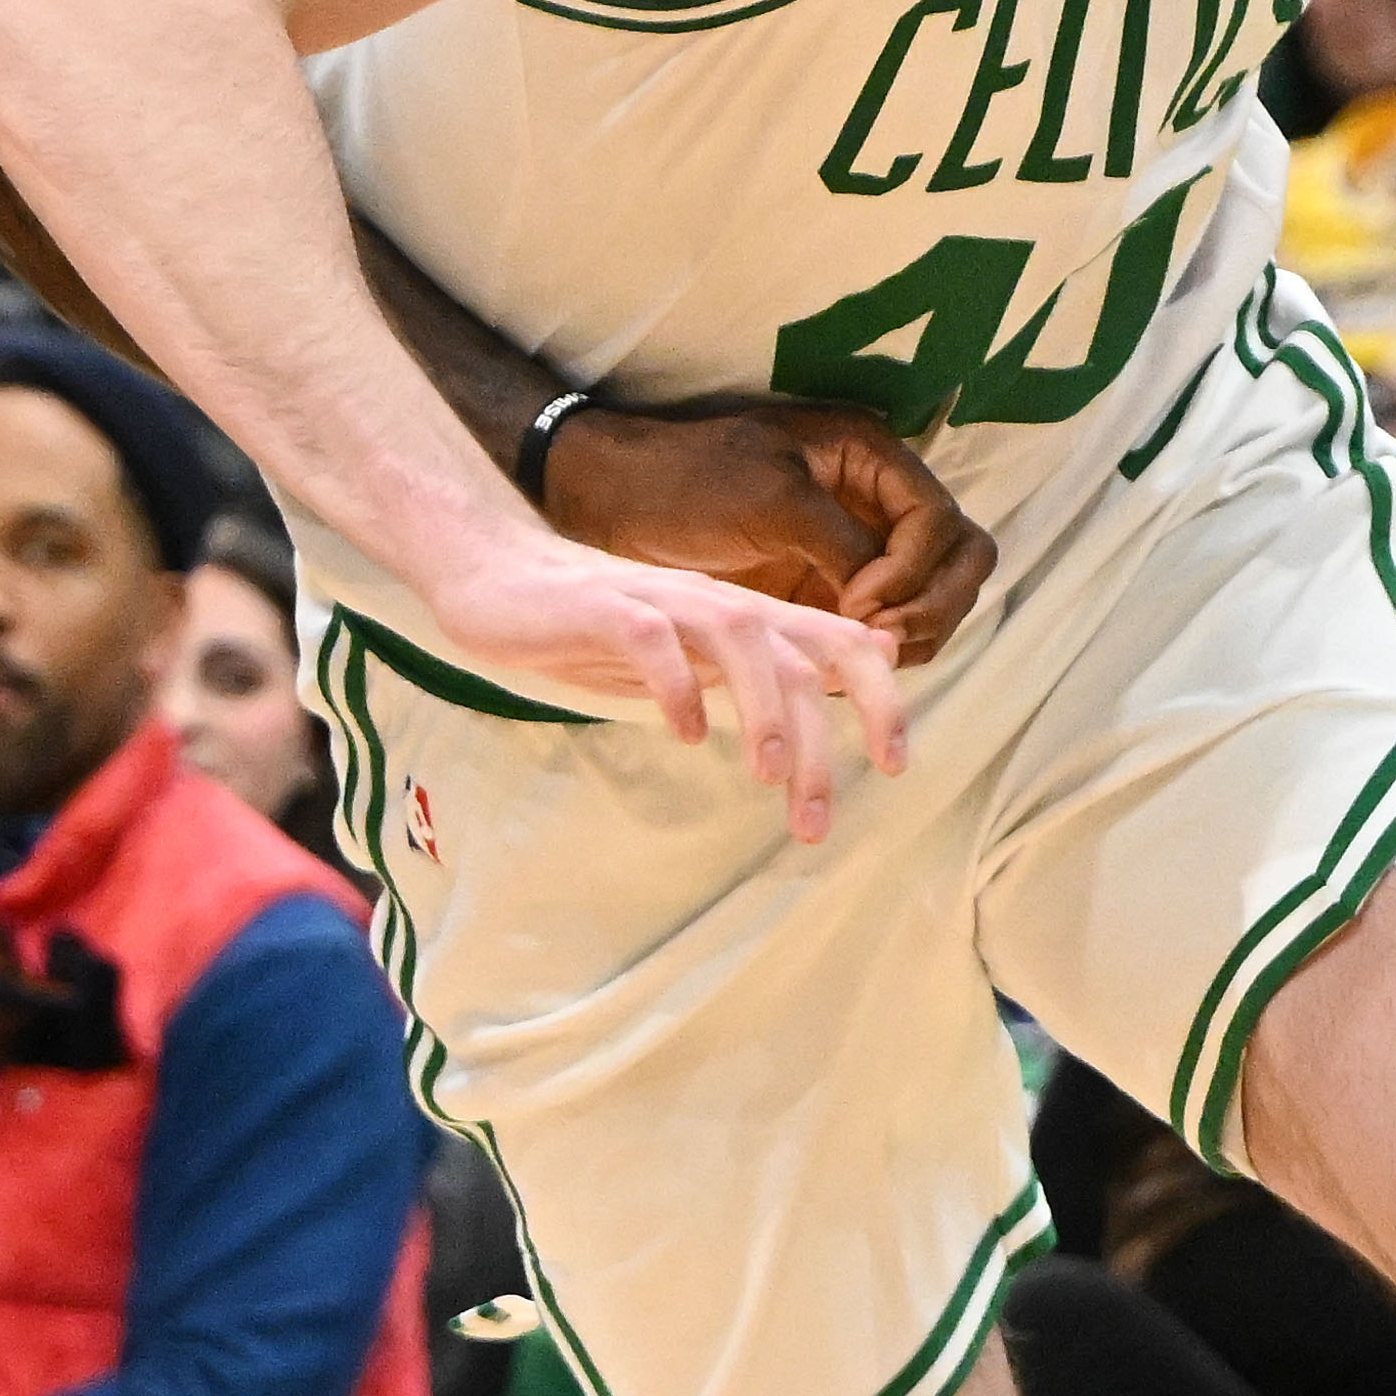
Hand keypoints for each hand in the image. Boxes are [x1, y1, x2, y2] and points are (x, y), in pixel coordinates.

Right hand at [408, 519, 915, 844]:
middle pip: (801, 655)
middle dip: (823, 739)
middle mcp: (716, 602)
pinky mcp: (603, 607)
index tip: (898, 764)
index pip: (838, 644)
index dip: (881, 696)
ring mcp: (662, 600)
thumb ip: (760, 667)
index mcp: (744, 619)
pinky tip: (684, 734)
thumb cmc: (597, 628)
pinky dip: (677, 684)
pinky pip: (653, 639)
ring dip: (764, 709)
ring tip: (767, 774)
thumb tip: (842, 680)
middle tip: (816, 818)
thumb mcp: (693, 655)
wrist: (497, 577)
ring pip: (742, 640)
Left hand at [536, 398, 998, 666]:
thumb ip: (842, 545)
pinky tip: (834, 673)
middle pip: (960, 558)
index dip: (913, 571)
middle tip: (877, 640)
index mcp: (870, 457)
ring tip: (856, 660)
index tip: (858, 604)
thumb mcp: (771, 501)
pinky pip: (886, 626)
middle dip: (934, 605)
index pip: (940, 521)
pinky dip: (876, 653)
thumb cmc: (685, 482)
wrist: (618, 502)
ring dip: (913, 635)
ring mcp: (858, 548)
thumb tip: (885, 606)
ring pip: (933, 598)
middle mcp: (876, 500)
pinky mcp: (831, 589)